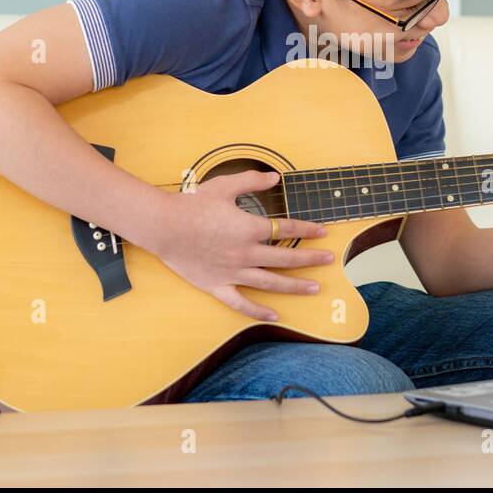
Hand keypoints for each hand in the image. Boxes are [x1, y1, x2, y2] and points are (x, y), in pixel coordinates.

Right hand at [148, 170, 333, 321]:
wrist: (163, 225)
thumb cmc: (192, 204)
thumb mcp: (224, 186)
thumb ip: (252, 181)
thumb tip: (275, 177)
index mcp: (250, 229)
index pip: (286, 228)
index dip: (307, 228)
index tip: (323, 231)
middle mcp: (246, 253)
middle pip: (286, 258)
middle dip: (310, 259)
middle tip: (329, 260)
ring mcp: (232, 272)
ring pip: (271, 283)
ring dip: (295, 286)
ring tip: (314, 288)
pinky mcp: (217, 285)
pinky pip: (241, 302)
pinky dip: (258, 311)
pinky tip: (274, 315)